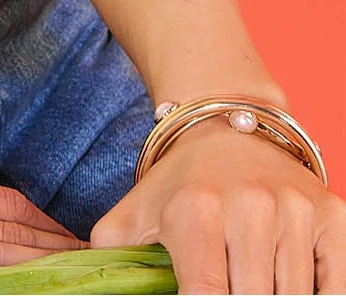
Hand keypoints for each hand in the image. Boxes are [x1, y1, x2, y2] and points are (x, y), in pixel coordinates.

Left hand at [88, 118, 345, 293]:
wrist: (228, 125)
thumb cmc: (179, 185)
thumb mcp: (134, 216)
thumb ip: (111, 259)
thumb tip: (83, 286)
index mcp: (195, 209)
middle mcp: (249, 204)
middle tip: (225, 289)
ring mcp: (295, 209)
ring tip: (249, 283)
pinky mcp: (332, 215)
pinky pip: (335, 286)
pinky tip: (293, 288)